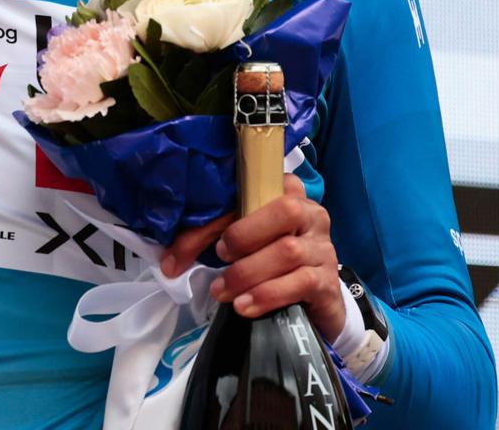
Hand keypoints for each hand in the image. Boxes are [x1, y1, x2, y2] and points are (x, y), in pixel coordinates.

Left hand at [162, 174, 347, 342]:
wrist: (316, 304)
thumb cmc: (275, 265)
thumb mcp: (246, 246)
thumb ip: (214, 242)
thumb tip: (170, 261)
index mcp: (288, 194)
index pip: (253, 193)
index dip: (217, 216)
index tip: (187, 246)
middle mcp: (312, 214)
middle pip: (284, 211)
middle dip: (245, 234)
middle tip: (220, 257)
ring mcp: (323, 248)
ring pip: (289, 251)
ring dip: (248, 273)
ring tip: (221, 291)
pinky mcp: (327, 281)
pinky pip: (300, 282)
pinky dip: (267, 294)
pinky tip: (244, 306)